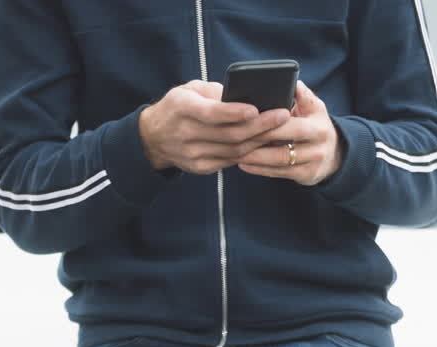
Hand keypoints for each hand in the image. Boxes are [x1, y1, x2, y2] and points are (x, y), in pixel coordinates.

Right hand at [139, 80, 291, 174]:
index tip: (256, 108)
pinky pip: (229, 160)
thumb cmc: (177, 107)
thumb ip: (215, 92)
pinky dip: (248, 152)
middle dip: (260, 126)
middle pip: (229, 134)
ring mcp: (192, 154)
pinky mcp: (199, 167)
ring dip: (259, 140)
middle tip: (282, 116)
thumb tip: (246, 95)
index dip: (234, 112)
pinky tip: (263, 143)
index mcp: (182, 108)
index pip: (211, 113)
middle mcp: (185, 133)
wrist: (153, 137)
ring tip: (279, 129)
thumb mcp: (190, 90)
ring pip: (234, 150)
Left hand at [237, 81, 344, 185]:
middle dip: (258, 142)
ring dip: (255, 158)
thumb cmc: (315, 126)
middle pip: (283, 146)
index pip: (291, 126)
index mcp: (318, 126)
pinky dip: (259, 169)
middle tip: (235, 138)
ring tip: (235, 152)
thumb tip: (293, 81)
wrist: (335, 155)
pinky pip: (278, 173)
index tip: (248, 120)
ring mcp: (312, 163)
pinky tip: (243, 164)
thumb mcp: (315, 108)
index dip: (269, 124)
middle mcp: (318, 146)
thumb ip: (303, 96)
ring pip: (279, 163)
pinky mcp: (305, 176)